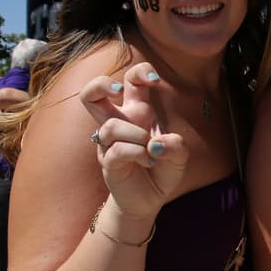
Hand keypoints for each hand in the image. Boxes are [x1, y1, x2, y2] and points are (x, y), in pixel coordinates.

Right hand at [81, 62, 186, 219]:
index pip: (130, 81)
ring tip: (150, 151)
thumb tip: (157, 144)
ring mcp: (109, 143)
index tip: (154, 79)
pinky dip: (136, 153)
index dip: (140, 72)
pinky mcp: (107, 161)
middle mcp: (119, 123)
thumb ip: (176, 146)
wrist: (150, 199)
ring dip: (136, 136)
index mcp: (137, 113)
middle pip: (90, 94)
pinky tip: (147, 161)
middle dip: (100, 84)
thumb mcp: (180, 156)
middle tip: (118, 91)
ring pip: (110, 126)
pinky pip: (116, 149)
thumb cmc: (162, 170)